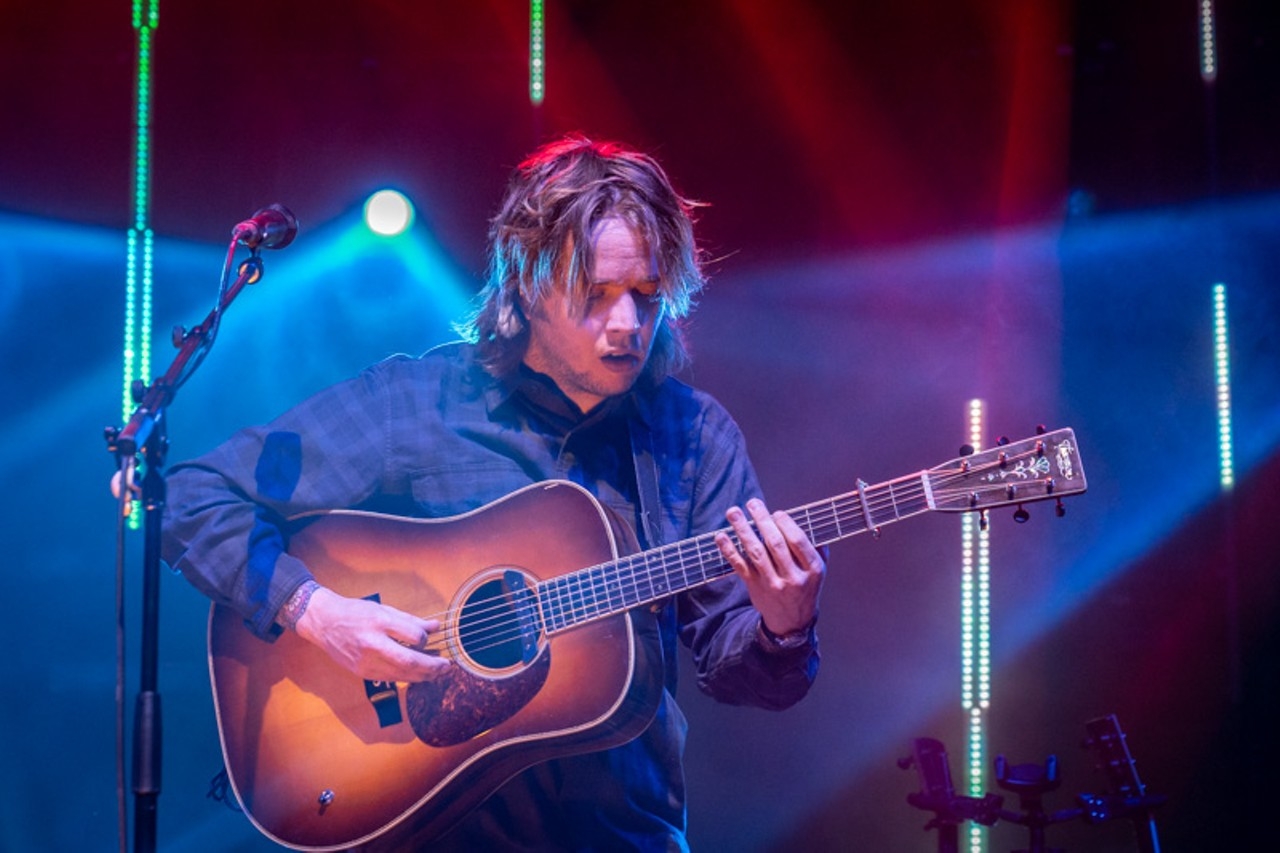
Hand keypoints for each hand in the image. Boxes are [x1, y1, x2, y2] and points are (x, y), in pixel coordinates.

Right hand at [294, 587, 451, 683]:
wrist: (324, 622)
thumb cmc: (355, 612)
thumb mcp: (384, 609)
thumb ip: (410, 620)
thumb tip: (435, 627)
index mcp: (380, 622)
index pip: (414, 636)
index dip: (426, 639)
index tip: (429, 638)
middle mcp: (373, 644)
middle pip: (409, 661)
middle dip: (432, 666)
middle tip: (446, 666)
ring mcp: (366, 661)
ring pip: (402, 675)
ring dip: (423, 676)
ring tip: (437, 672)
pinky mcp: (363, 673)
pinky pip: (391, 679)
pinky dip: (407, 677)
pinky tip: (416, 674)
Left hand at [714, 498, 824, 636]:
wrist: (792, 622)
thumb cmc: (805, 588)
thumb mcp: (819, 571)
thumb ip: (816, 547)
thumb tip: (805, 520)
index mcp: (812, 569)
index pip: (798, 541)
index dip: (786, 524)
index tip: (776, 512)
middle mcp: (792, 577)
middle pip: (775, 543)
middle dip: (762, 520)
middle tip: (752, 503)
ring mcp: (772, 583)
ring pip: (755, 552)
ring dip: (742, 530)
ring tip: (733, 512)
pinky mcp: (755, 587)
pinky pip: (740, 566)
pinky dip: (729, 550)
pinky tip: (721, 537)